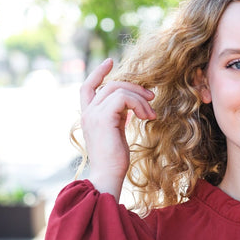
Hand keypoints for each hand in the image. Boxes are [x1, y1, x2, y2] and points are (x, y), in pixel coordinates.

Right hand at [80, 58, 155, 198]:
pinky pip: (123, 98)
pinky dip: (138, 104)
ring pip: (118, 89)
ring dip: (140, 99)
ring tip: (151, 115)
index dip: (98, 73)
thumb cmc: (114, 162)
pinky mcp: (103, 118)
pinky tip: (147, 117)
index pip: (88, 87)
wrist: (108, 176)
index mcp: (88, 116)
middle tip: (152, 98)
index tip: (111, 62)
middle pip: (109, 85)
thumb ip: (118, 117)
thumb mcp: (116, 134)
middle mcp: (87, 112)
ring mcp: (93, 114)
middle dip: (133, 87)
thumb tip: (131, 106)